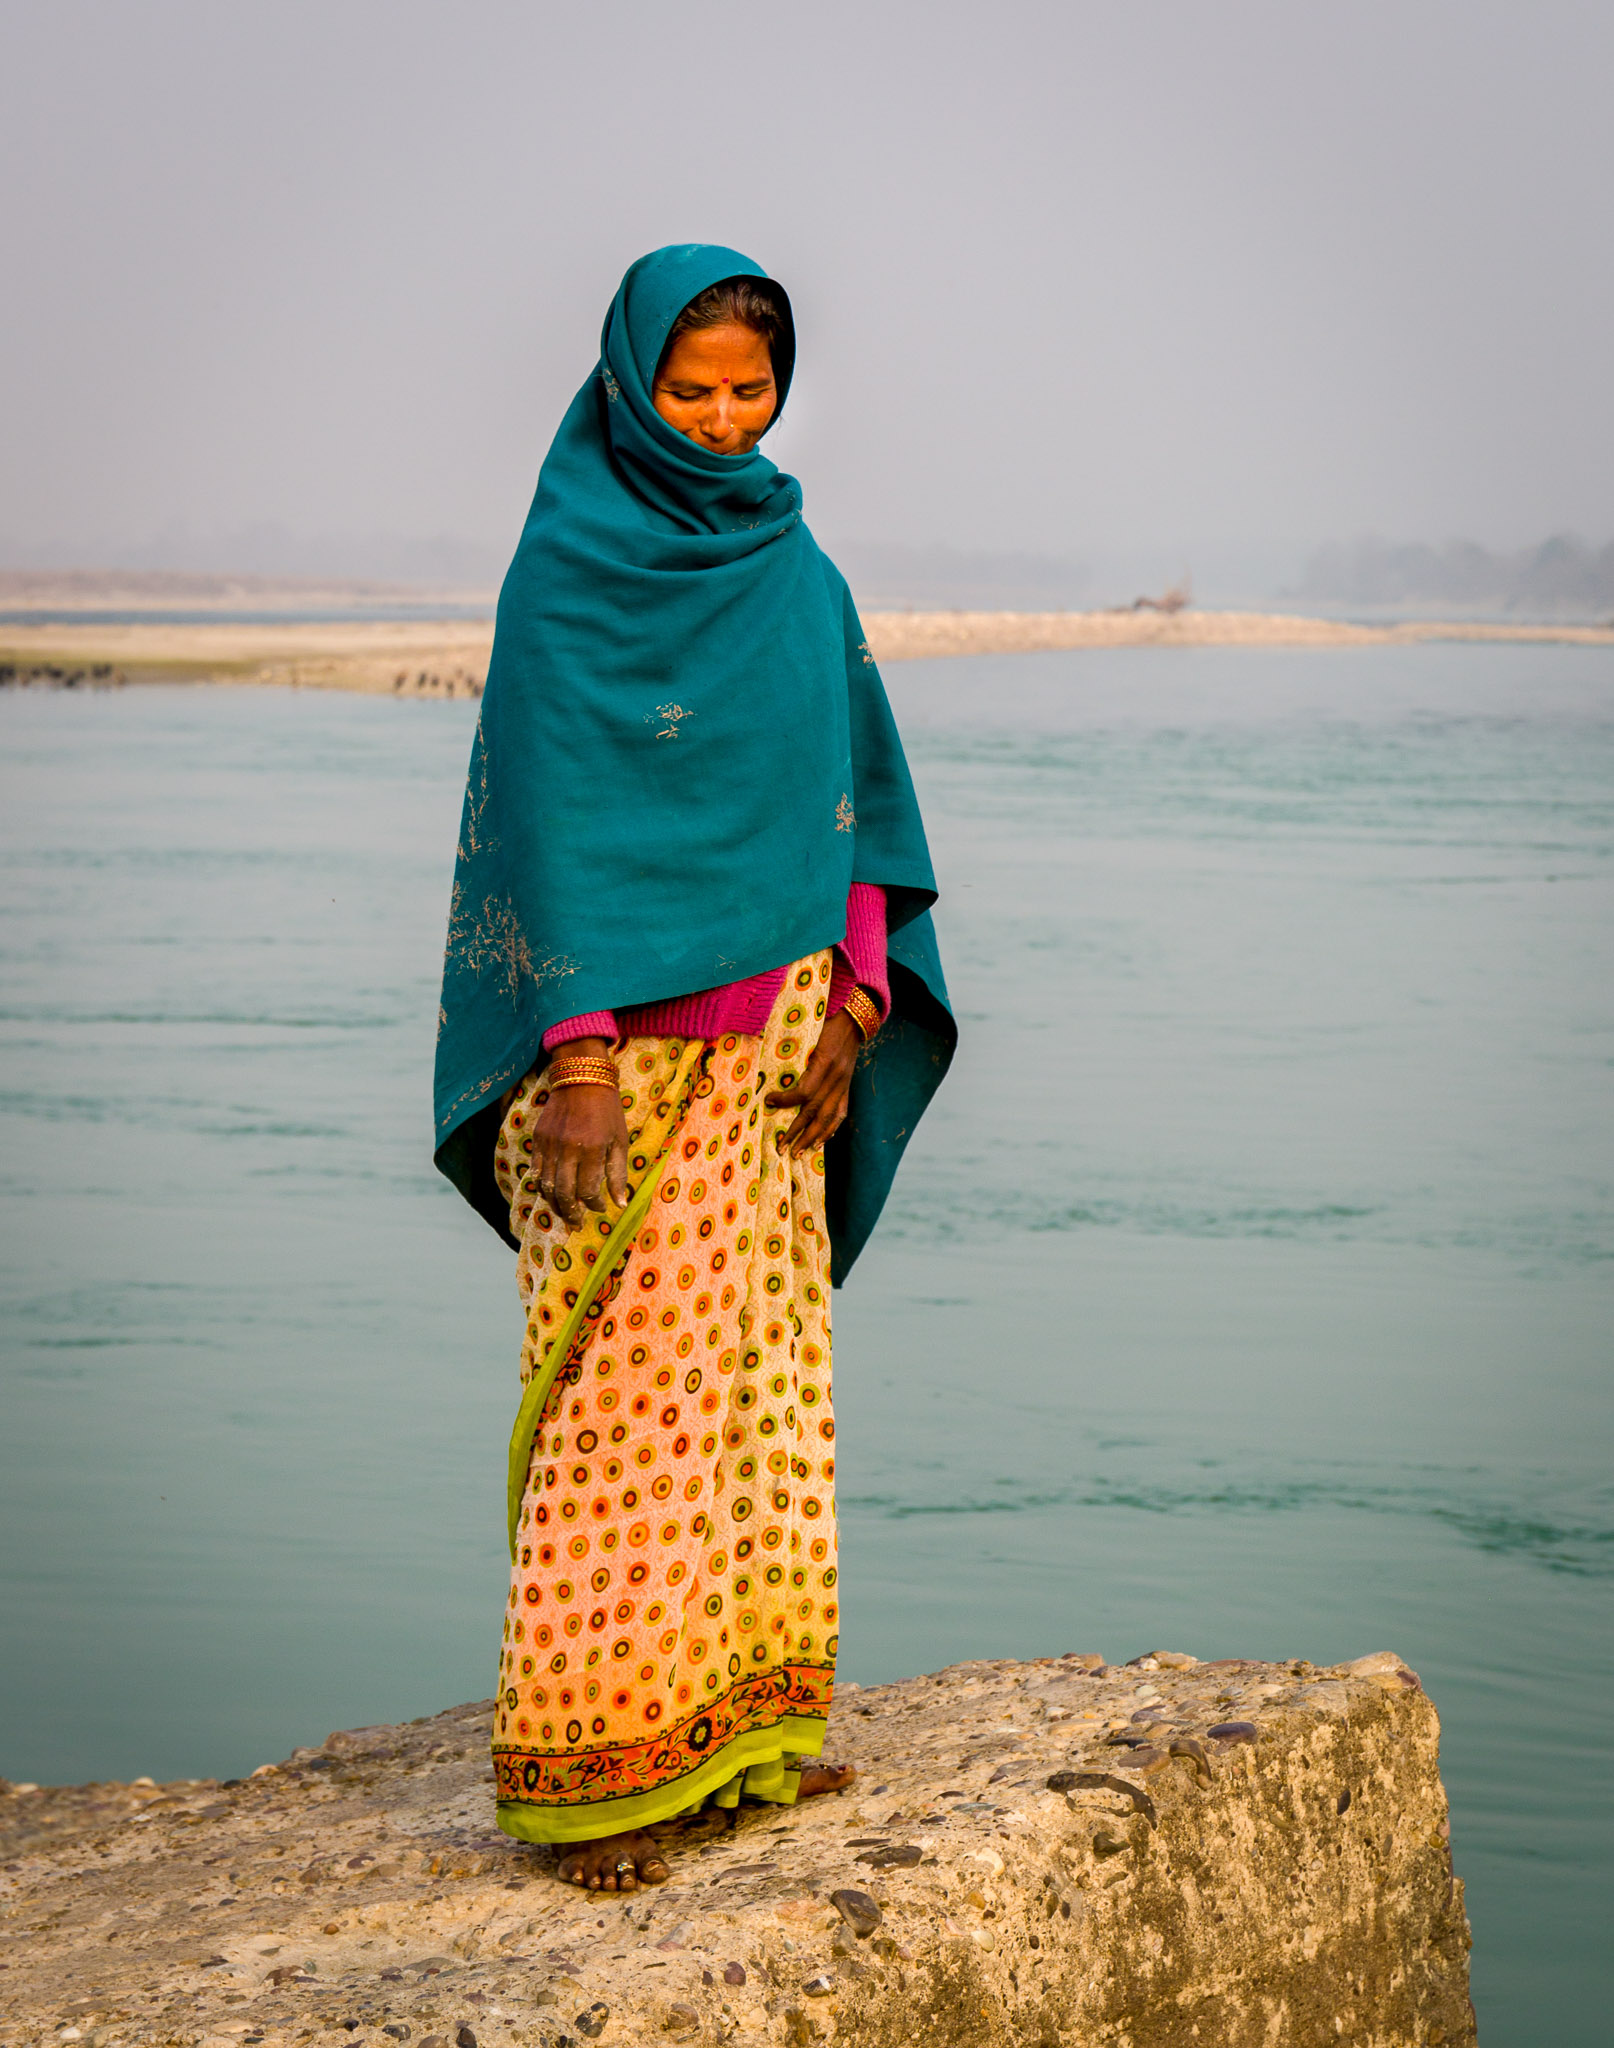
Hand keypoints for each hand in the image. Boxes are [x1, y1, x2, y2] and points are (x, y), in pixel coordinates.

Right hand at [533, 1041, 629, 1225]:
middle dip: (570, 1213)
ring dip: (555, 1204)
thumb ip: (618, 1174)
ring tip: (564, 1214)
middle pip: (564, 1193)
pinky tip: (551, 1194)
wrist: (581, 1078)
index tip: (600, 1208)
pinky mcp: (538, 1139)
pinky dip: (542, 1186)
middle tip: (576, 1224)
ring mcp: (550, 1144)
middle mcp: (568, 1149)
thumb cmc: (607, 1111)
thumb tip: (619, 1204)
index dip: (594, 1205)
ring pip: (546, 1186)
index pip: (588, 1190)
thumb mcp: (620, 1140)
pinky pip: (536, 1171)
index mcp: (593, 1149)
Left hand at [765, 1011, 859, 1155]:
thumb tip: (764, 1058)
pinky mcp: (847, 1088)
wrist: (855, 1019)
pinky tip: (820, 1142)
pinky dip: (830, 1130)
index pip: (805, 1091)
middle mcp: (836, 1078)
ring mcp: (844, 1085)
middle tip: (781, 1148)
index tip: (769, 1102)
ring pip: (828, 1118)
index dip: (786, 1100)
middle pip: (815, 1111)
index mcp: (825, 1062)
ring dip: (813, 1138)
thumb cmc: (827, 1021)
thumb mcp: (809, 1031)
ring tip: (798, 1153)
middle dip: (797, 1132)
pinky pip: (840, 1114)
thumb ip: (792, 1047)